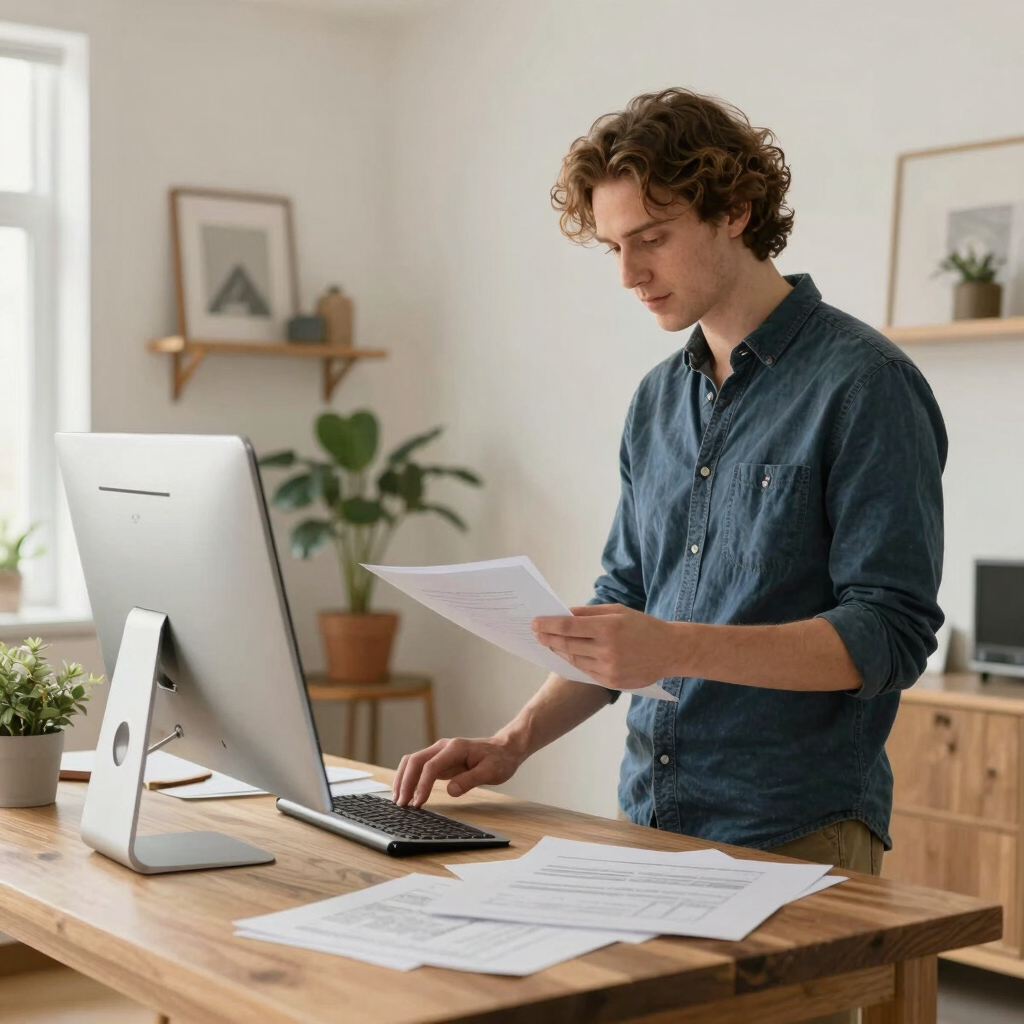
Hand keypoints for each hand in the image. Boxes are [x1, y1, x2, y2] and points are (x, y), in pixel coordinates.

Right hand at [392, 735, 525, 807]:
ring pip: (413, 762)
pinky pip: (419, 767)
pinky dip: (409, 778)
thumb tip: (450, 791)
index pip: (431, 766)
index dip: (422, 785)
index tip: (418, 803)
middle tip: (401, 804)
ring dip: (403, 779)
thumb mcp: (490, 772)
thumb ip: (469, 780)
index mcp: (455, 748)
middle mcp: (443, 747)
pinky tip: (407, 793)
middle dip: (405, 782)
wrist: (505, 749)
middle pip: (415, 760)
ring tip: (399, 800)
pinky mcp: (440, 760)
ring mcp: (440, 752)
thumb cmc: (499, 759)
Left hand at [532, 604, 676, 688]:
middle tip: (537, 632)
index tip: (535, 623)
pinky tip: (569, 653)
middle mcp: (607, 650)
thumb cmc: (642, 626)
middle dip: (548, 638)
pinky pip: (586, 671)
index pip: (568, 627)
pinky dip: (575, 661)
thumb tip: (562, 615)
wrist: (669, 650)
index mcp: (608, 628)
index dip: (548, 625)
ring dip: (560, 650)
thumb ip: (588, 614)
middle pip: (567, 645)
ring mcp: (609, 669)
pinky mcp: (612, 683)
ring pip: (574, 660)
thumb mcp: (617, 611)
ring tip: (551, 642)